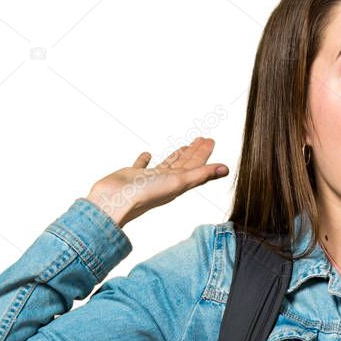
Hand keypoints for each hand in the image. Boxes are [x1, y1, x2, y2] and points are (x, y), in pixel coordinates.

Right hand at [86, 137, 229, 227]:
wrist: (115, 200)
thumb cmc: (146, 195)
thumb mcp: (179, 182)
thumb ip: (201, 175)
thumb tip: (225, 169)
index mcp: (178, 184)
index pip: (195, 166)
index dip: (204, 153)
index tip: (210, 140)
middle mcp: (166, 182)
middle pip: (184, 164)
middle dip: (194, 152)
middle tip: (203, 139)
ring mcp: (149, 179)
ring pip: (167, 164)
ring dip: (176, 155)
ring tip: (183, 146)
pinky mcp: (133, 176)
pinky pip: (142, 165)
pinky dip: (145, 159)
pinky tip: (147, 154)